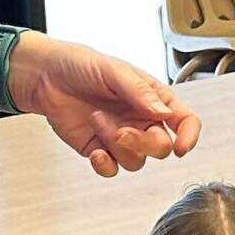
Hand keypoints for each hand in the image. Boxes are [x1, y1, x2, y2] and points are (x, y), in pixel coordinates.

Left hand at [7, 34, 201, 178]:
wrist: (45, 77)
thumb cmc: (80, 65)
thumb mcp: (113, 70)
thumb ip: (141, 92)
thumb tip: (165, 113)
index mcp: (153, 98)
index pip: (185, 121)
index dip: (189, 136)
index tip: (181, 147)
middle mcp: (140, 120)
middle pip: (161, 147)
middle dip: (142, 143)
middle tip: (121, 131)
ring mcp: (121, 137)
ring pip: (136, 161)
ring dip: (116, 145)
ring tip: (96, 119)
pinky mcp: (100, 150)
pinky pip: (112, 169)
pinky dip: (105, 165)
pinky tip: (94, 150)